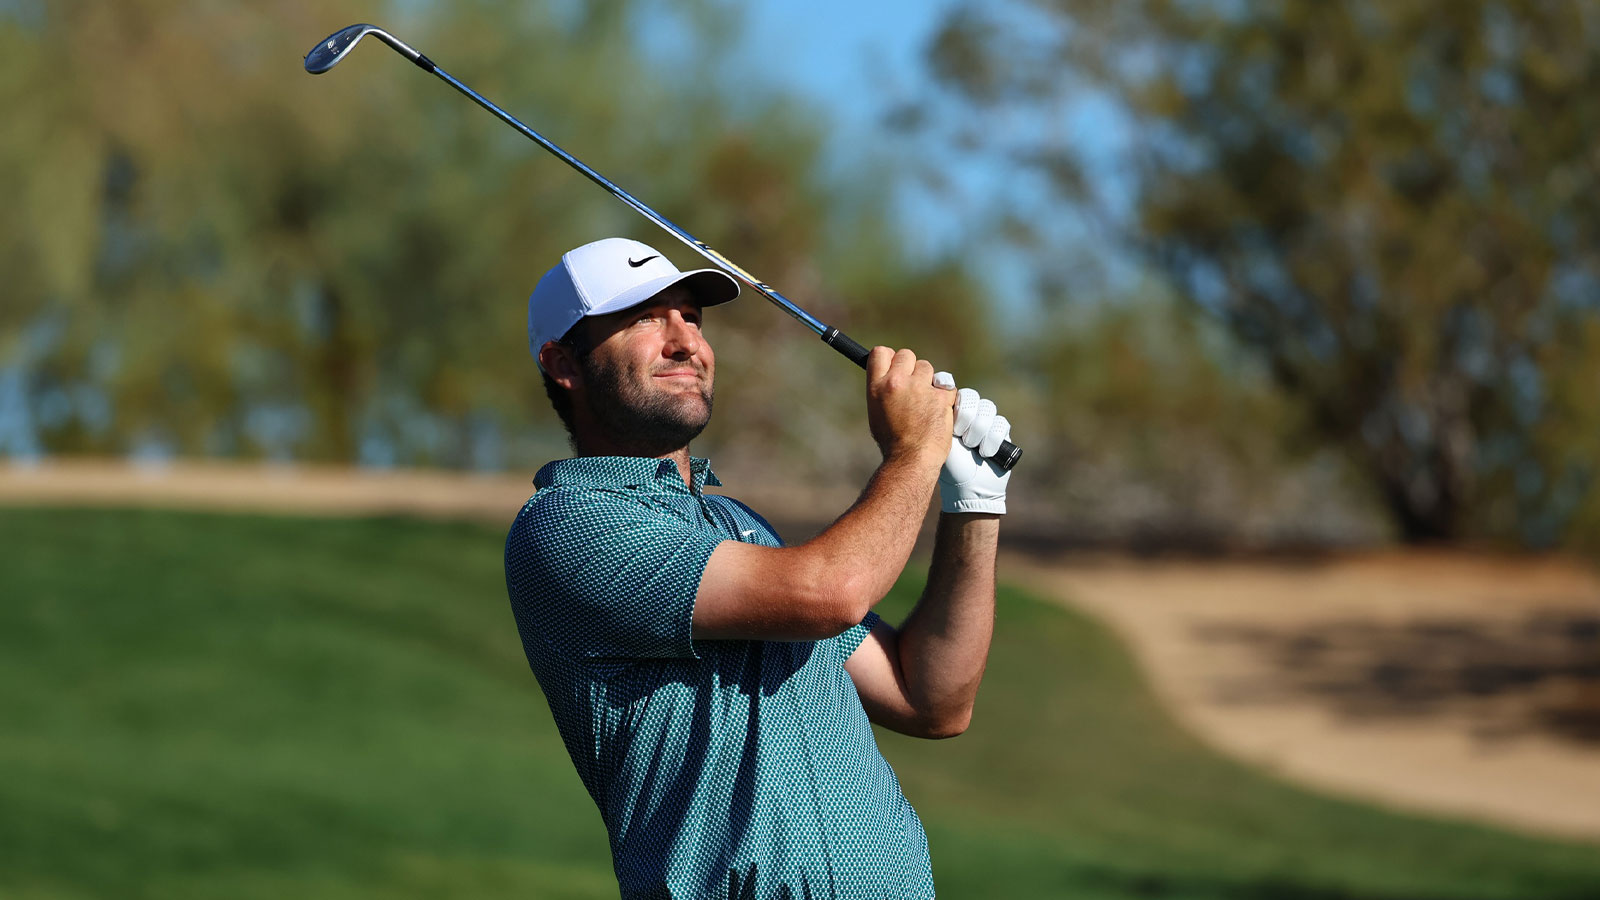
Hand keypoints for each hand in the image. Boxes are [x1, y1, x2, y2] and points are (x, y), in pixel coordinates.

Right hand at [866, 347, 956, 465]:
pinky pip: (946, 386)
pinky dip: (945, 396)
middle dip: (911, 368)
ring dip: (929, 381)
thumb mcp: (876, 412)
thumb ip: (883, 390)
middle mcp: (896, 383)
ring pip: (927, 368)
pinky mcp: (940, 396)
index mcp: (877, 387)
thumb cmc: (892, 442)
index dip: (890, 357)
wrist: (910, 460)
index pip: (881, 352)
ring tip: (925, 403)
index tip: (896, 366)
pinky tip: (938, 412)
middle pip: (906, 355)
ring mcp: (919, 388)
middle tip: (914, 387)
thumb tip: (890, 375)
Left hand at [934, 374, 1010, 514]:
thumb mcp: (938, 440)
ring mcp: (987, 422)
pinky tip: (985, 453)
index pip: (955, 392)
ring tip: (971, 447)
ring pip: (988, 408)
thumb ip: (936, 418)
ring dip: (978, 429)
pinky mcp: (1001, 433)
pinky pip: (1001, 424)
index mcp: (952, 412)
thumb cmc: (948, 466)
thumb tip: (933, 394)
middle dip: (966, 416)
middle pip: (972, 397)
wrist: (968, 490)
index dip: (956, 401)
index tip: (950, 417)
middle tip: (960, 436)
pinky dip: (992, 439)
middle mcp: (970, 414)